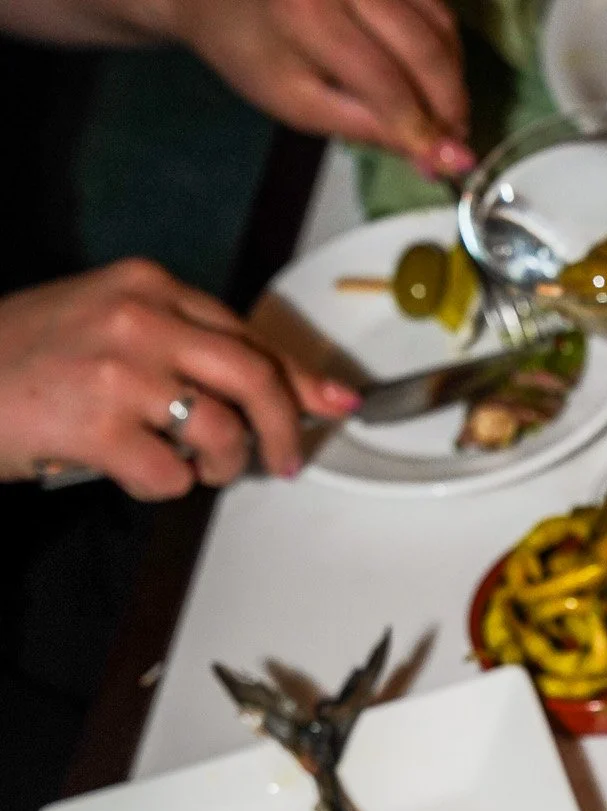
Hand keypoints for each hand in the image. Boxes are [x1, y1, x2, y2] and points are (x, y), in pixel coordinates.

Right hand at [0, 262, 359, 497]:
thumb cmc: (23, 358)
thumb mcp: (106, 324)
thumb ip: (181, 345)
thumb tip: (263, 387)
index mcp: (147, 286)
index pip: (247, 334)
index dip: (300, 377)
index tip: (335, 403)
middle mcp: (140, 319)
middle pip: (254, 377)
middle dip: (286, 428)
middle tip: (288, 461)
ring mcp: (120, 371)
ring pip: (223, 431)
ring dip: (220, 465)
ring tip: (190, 467)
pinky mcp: (100, 426)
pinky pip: (174, 476)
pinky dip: (164, 487)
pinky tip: (132, 472)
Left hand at [157, 0, 471, 173]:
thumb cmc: (250, 49)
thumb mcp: (299, 104)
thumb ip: (370, 130)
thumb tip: (441, 159)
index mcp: (309, 16)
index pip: (386, 84)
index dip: (423, 130)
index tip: (450, 165)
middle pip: (424, 49)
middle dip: (449, 104)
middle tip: (454, 143)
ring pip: (441, 22)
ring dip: (453, 75)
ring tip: (445, 113)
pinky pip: (436, 2)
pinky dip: (444, 44)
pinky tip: (434, 73)